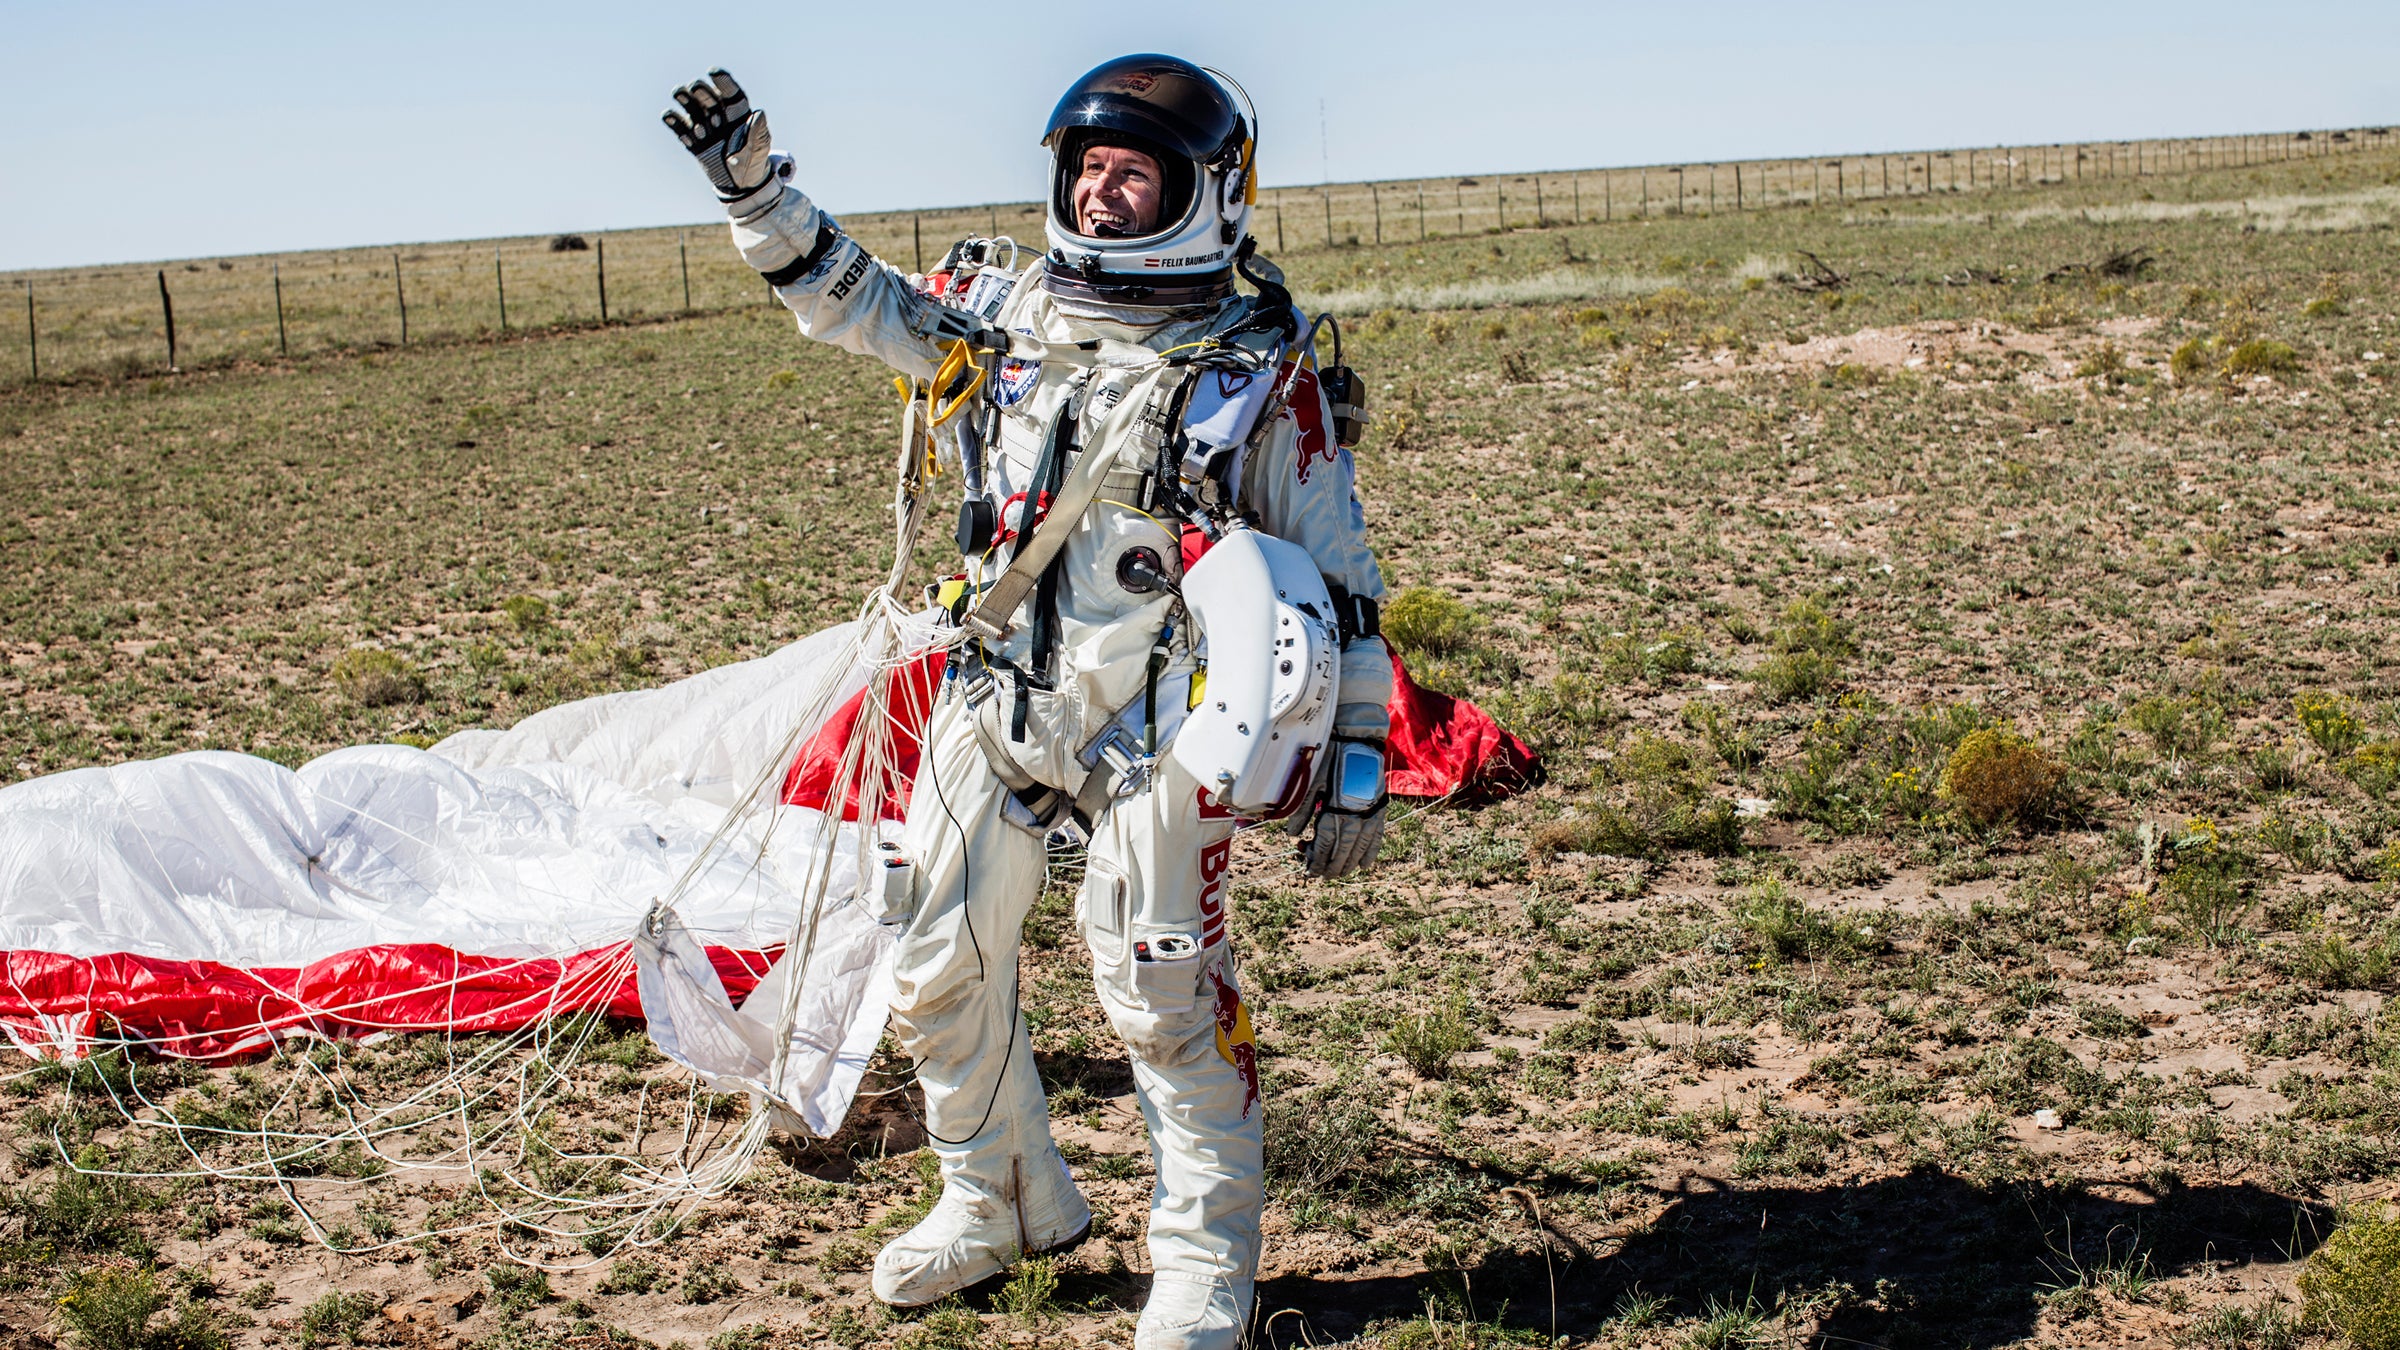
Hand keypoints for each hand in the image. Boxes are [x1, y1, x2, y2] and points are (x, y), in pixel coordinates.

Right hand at [661, 69, 777, 205]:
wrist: (741, 185)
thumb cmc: (754, 164)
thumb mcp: (759, 150)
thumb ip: (758, 133)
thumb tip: (759, 113)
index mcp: (739, 116)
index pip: (731, 95)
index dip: (724, 82)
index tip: (714, 72)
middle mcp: (720, 118)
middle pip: (709, 99)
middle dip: (702, 91)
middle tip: (695, 86)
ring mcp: (705, 129)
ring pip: (693, 109)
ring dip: (685, 100)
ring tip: (678, 93)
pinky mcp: (694, 142)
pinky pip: (681, 130)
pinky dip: (674, 122)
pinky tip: (667, 115)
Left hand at [1297, 736, 1387, 878]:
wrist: (1357, 739)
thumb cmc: (1329, 757)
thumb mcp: (1312, 781)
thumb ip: (1303, 810)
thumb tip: (1291, 835)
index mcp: (1333, 809)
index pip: (1324, 845)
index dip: (1316, 860)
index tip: (1309, 870)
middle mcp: (1353, 816)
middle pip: (1342, 852)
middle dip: (1330, 866)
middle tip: (1322, 875)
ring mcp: (1369, 813)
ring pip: (1359, 848)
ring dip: (1348, 864)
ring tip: (1339, 873)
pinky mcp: (1380, 808)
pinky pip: (1377, 837)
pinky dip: (1371, 852)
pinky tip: (1364, 865)